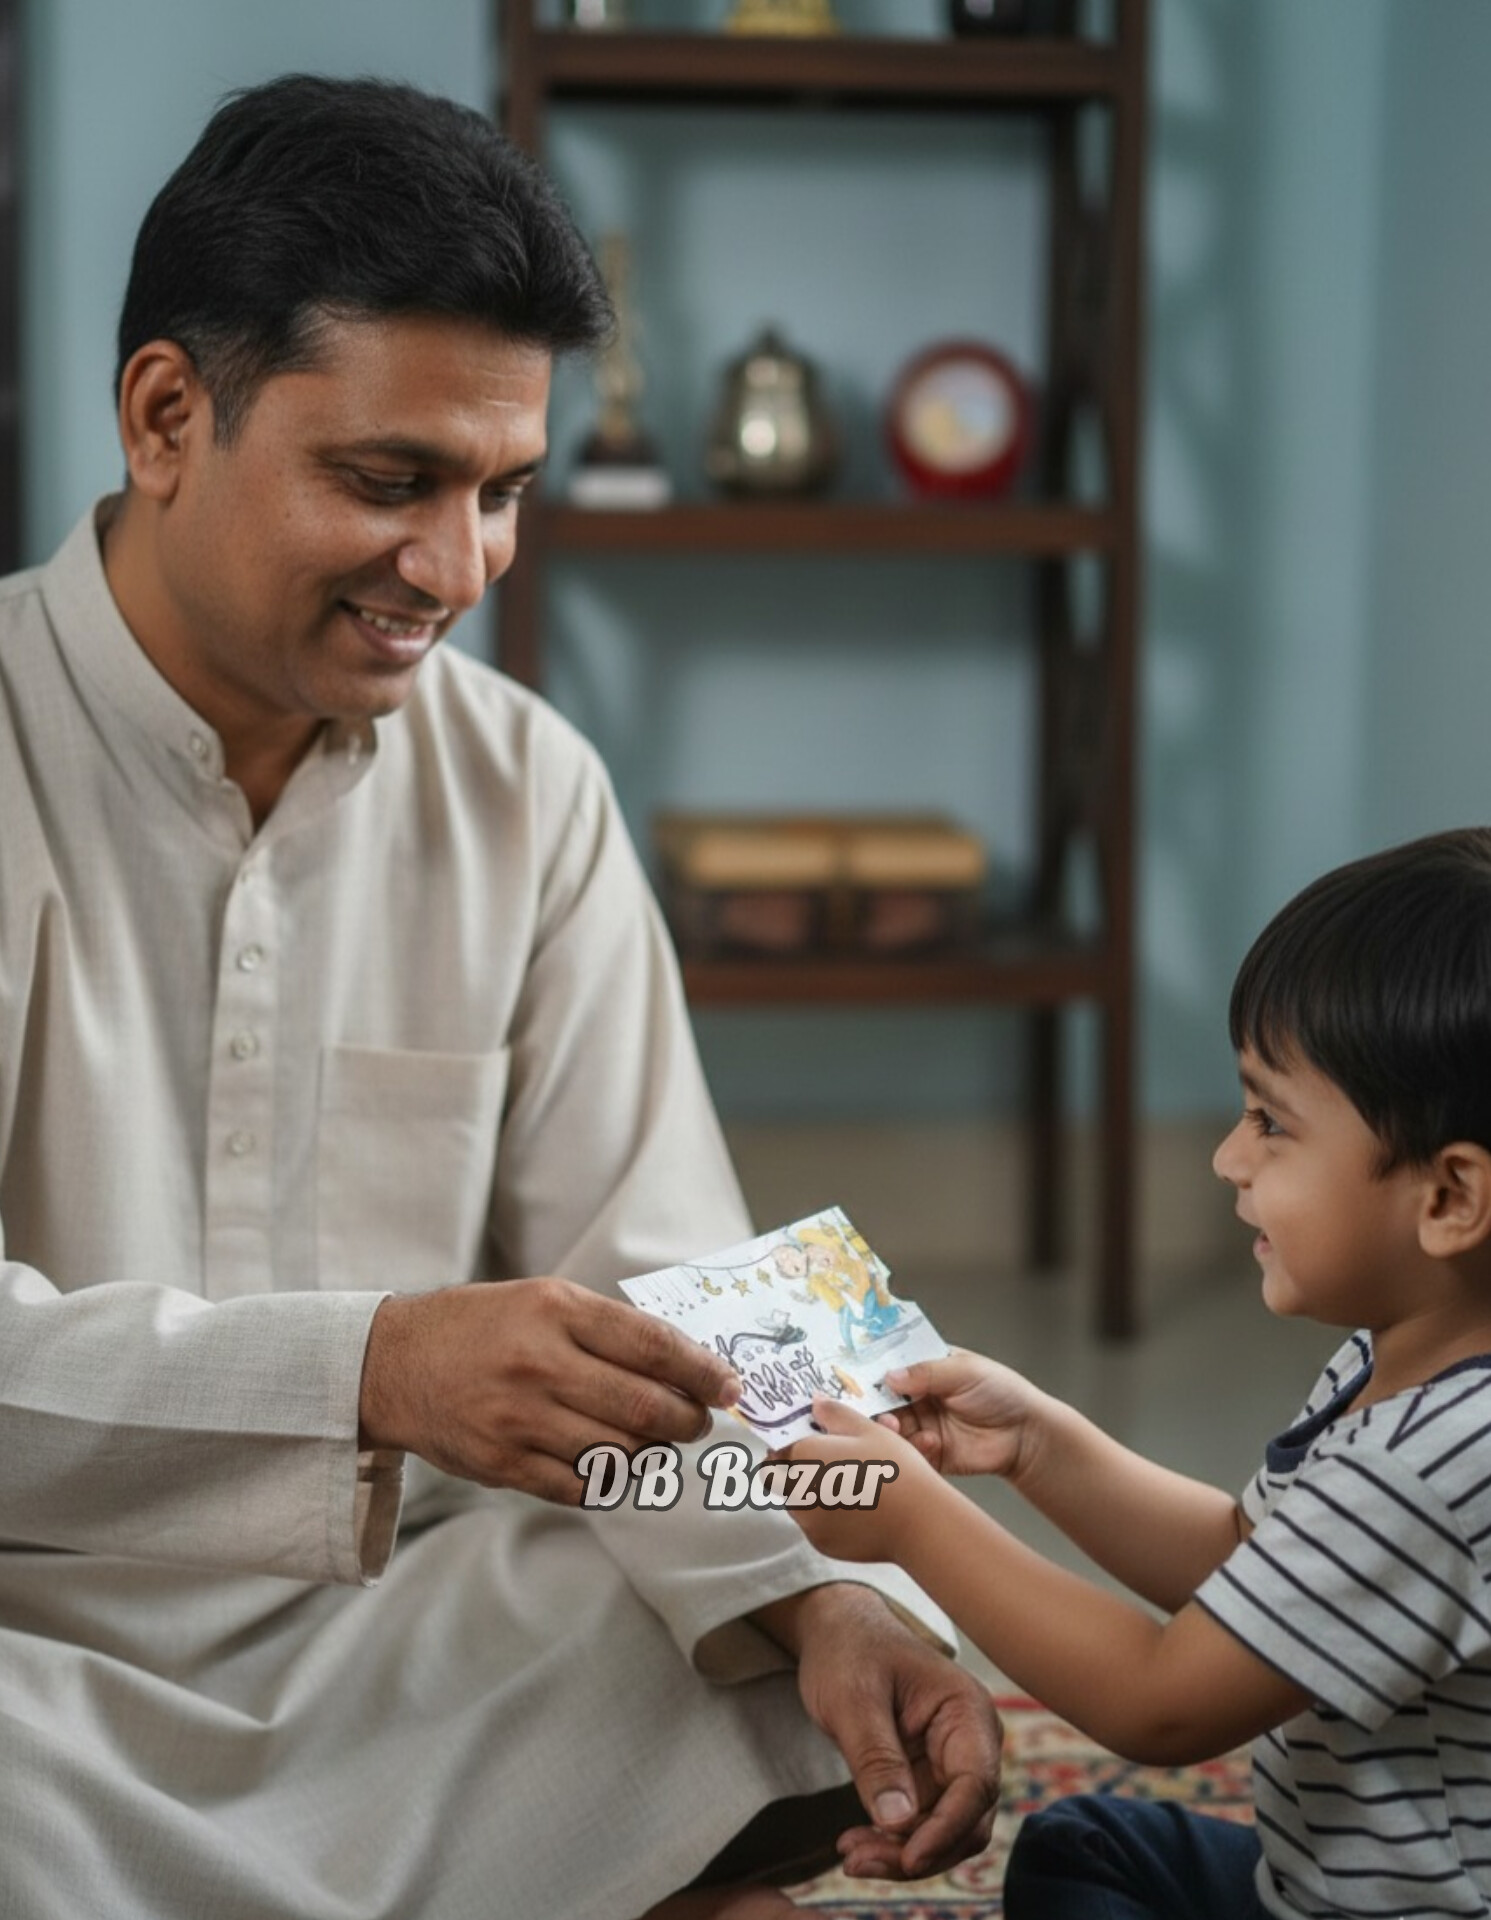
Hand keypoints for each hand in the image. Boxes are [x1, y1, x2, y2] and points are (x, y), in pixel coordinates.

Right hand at [358, 1279, 738, 1503]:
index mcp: (556, 1310)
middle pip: (644, 1407)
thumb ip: (606, 1328)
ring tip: (657, 1442)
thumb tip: (684, 1363)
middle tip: (699, 1421)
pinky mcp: (502, 1464)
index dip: (701, 1370)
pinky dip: (612, 1480)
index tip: (728, 1386)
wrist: (392, 1364)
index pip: (651, 1344)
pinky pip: (581, 1485)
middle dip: (689, 1420)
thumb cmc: (481, 1327)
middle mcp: (539, 1364)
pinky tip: (617, 1464)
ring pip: (620, 1453)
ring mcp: (519, 1419)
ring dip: (654, 1454)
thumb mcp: (542, 1300)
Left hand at [758, 1584, 1001, 1880]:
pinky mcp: (927, 1780)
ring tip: (851, 1855)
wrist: (837, 1634)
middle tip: (858, 1861)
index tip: (908, 1858)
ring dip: (902, 1854)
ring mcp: (950, 1765)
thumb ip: (876, 1758)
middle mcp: (970, 1742)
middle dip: (920, 1851)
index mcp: (967, 1710)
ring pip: (945, 1832)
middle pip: (966, 1819)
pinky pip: (921, 1827)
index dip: (947, 1829)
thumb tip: (898, 1823)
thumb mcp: (853, 1698)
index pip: (975, 1784)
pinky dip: (893, 1843)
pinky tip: (856, 1843)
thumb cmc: (850, 1651)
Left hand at [776, 1398, 935, 1563]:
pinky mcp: (821, 1544)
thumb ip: (834, 1414)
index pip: (778, 1447)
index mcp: (805, 1456)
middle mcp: (797, 1491)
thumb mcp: (867, 1430)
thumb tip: (815, 1403)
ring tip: (844, 1486)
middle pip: (775, 1478)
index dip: (791, 1442)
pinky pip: (813, 1526)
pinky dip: (824, 1517)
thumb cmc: (895, 1469)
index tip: (808, 1440)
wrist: (919, 1521)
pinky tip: (853, 1509)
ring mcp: (808, 1522)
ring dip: (807, 1493)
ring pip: (794, 1503)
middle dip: (789, 1470)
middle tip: (819, 1464)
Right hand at [880, 1347, 1045, 1479]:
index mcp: (923, 1371)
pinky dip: (914, 1449)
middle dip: (875, 1407)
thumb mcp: (964, 1371)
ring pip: (891, 1430)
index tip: (853, 1379)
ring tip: (896, 1427)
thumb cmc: (1001, 1392)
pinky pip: (910, 1454)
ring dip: (890, 1430)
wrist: (1026, 1434)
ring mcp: (922, 1427)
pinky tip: (930, 1442)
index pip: (888, 1370)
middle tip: (876, 1410)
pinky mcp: (929, 1454)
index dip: (871, 1374)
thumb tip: (889, 1376)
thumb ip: (925, 1373)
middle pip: (882, 1403)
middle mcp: (917, 1399)